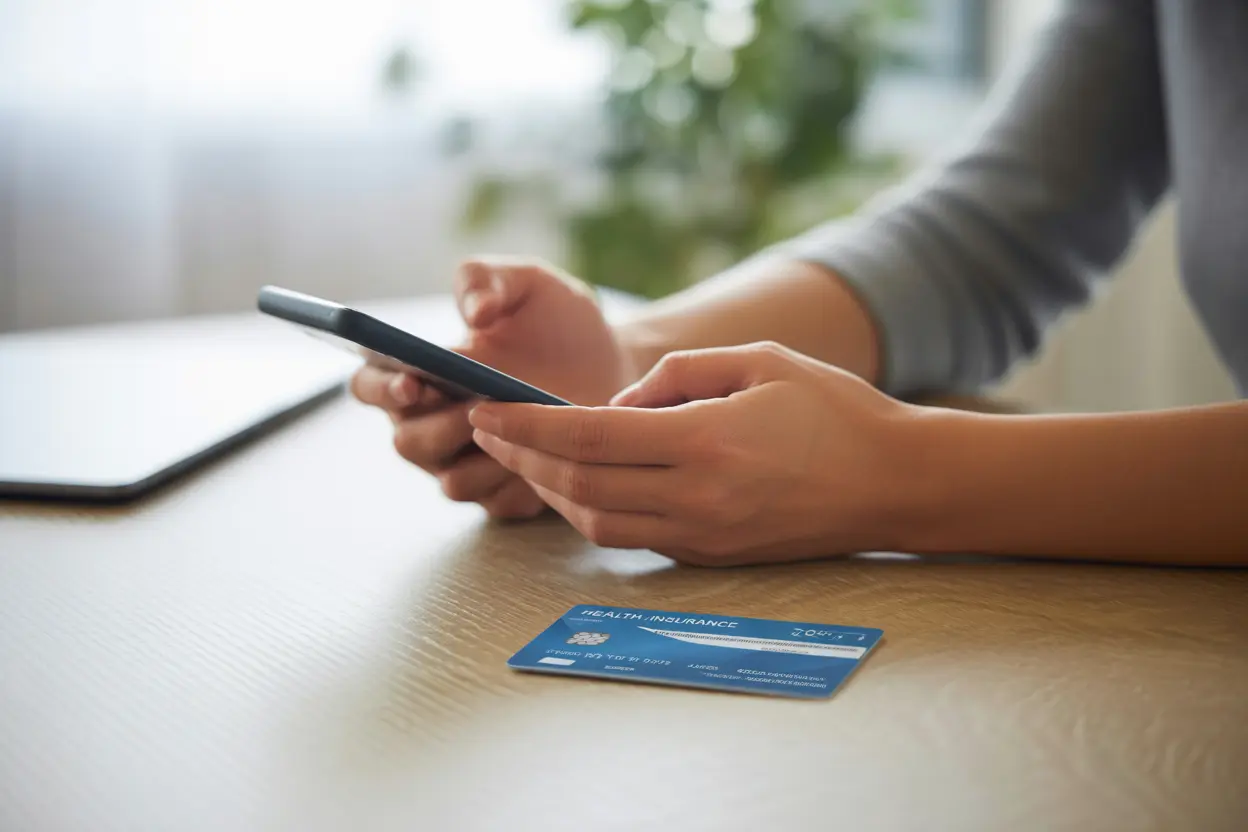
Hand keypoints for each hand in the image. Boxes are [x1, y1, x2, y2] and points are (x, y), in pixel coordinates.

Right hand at [351, 257, 636, 518]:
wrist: (614, 360)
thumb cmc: (556, 320)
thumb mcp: (526, 282)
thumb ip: (487, 280)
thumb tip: (474, 312)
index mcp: (419, 372)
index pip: (371, 385)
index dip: (382, 388)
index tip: (413, 380)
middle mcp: (432, 424)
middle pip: (407, 442)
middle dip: (438, 427)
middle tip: (475, 406)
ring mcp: (468, 464)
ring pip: (452, 482)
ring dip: (482, 458)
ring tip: (521, 428)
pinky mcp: (506, 495)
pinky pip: (499, 503)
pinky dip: (520, 483)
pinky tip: (549, 455)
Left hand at [467, 342, 930, 564]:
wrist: (894, 483)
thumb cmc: (833, 409)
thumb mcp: (759, 361)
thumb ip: (677, 376)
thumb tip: (615, 409)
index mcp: (707, 443)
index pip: (588, 439)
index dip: (527, 426)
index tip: (486, 408)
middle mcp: (698, 500)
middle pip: (579, 488)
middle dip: (523, 458)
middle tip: (489, 428)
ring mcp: (703, 537)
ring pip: (597, 523)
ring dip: (550, 491)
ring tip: (525, 455)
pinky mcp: (711, 556)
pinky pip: (632, 536)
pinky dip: (592, 509)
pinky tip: (580, 480)